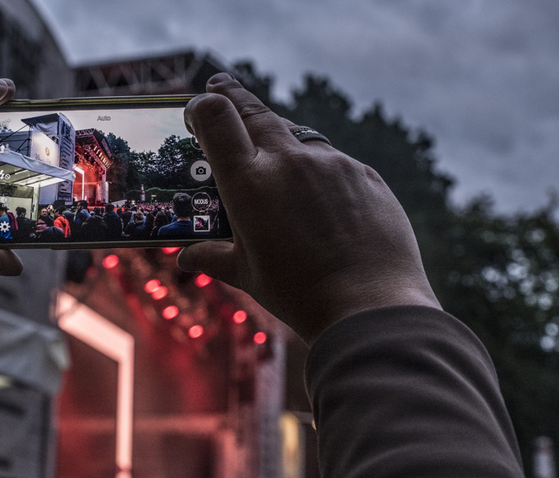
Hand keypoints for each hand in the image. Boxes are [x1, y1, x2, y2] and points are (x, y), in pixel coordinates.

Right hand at [177, 73, 439, 343]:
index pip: (216, 116)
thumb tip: (187, 257)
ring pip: (296, 136)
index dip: (201, 106)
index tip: (197, 109)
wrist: (372, 306)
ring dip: (279, 142)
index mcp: (250, 183)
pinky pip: (332, 161)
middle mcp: (289, 161)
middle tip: (221, 91)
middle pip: (254, 110)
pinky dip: (317, 171)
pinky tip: (320, 202)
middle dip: (233, 97)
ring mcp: (331, 163)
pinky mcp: (364, 173)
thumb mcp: (247, 275)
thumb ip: (212, 257)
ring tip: (276, 165)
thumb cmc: (300, 294)